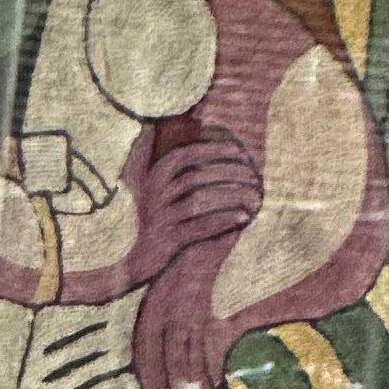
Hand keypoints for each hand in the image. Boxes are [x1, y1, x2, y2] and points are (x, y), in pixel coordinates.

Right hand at [64, 122, 260, 299]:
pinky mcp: (168, 241)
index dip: (217, 150)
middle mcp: (154, 195)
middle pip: (198, 176)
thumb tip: (163, 125)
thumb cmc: (153, 219)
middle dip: (229, 172)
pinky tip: (243, 218)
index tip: (241, 151)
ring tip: (254, 196)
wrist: (135, 263)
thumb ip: (162, 158)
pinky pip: (201, 227)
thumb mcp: (150, 186)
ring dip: (231, 196)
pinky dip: (224, 221)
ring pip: (201, 201)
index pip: (189, 154)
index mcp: (153, 176)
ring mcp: (160, 218)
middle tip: (254, 174)